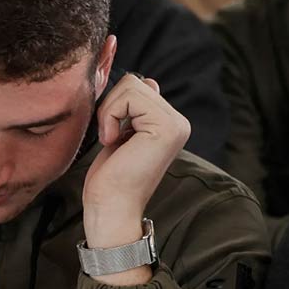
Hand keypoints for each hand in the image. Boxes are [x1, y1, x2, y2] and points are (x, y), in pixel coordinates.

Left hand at [82, 75, 189, 284]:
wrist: (111, 207)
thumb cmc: (110, 177)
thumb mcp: (124, 133)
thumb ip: (138, 108)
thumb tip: (149, 82)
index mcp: (171, 123)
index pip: (139, 86)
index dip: (115, 105)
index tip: (114, 136)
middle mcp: (179, 122)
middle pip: (135, 81)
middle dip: (111, 106)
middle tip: (112, 138)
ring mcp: (176, 124)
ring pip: (131, 85)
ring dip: (110, 111)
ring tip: (113, 140)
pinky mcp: (166, 128)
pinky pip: (128, 97)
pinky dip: (110, 116)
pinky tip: (114, 142)